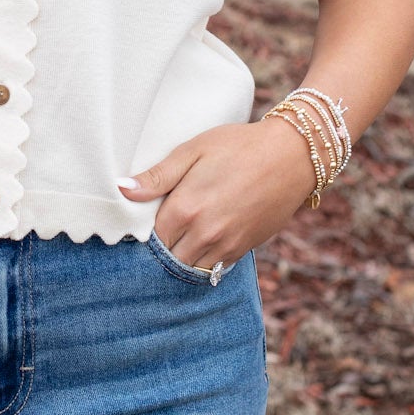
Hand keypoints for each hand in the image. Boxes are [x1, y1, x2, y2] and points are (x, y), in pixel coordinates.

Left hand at [117, 117, 317, 271]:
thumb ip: (157, 176)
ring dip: (182, 258)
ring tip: (179, 240)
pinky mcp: (244, 249)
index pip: (150, 238)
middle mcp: (203, 233)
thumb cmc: (239, 146)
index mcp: (185, 208)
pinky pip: (215, 268)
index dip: (144, 232)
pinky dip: (204, 261)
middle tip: (161, 233)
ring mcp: (226, 245)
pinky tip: (202, 244)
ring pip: (191, 268)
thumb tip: (121, 189)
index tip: (143, 224)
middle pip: (168, 258)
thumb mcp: (193, 150)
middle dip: (161, 250)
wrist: (291, 156)